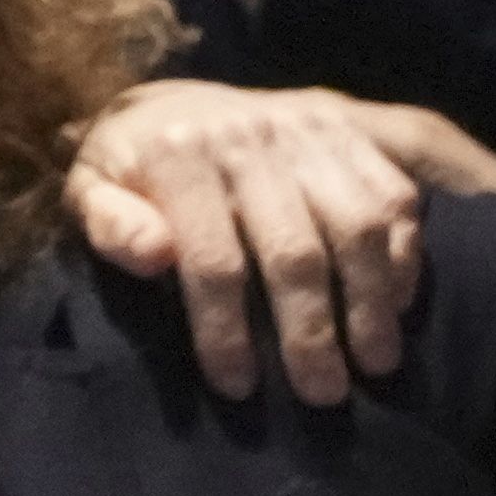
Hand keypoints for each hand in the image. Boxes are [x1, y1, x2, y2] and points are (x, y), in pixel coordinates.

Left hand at [59, 82, 433, 405]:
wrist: (176, 103)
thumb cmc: (131, 169)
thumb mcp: (92, 190)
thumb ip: (110, 224)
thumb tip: (152, 254)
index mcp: (176, 154)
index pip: (212, 261)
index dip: (226, 330)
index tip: (237, 386)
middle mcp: (248, 137)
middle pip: (294, 252)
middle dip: (310, 332)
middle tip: (321, 393)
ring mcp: (306, 131)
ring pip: (357, 226)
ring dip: (370, 301)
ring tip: (373, 361)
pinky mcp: (349, 131)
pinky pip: (393, 198)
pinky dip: (404, 256)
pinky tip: (395, 305)